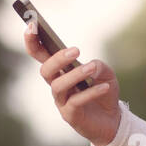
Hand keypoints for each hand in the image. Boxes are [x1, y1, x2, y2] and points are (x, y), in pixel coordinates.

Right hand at [22, 19, 121, 145]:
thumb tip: (91, 65)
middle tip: (76, 50)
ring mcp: (62, 101)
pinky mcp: (70, 115)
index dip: (33, 41)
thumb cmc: (104, 92)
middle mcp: (57, 85)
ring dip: (75, 75)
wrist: (113, 120)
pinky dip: (90, 93)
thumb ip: (98, 66)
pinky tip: (104, 87)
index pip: (40, 54)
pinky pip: (76, 102)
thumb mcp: (105, 74)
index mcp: (60, 71)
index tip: (32, 24)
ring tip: (92, 68)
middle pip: (46, 70)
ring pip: (58, 86)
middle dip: (57, 59)